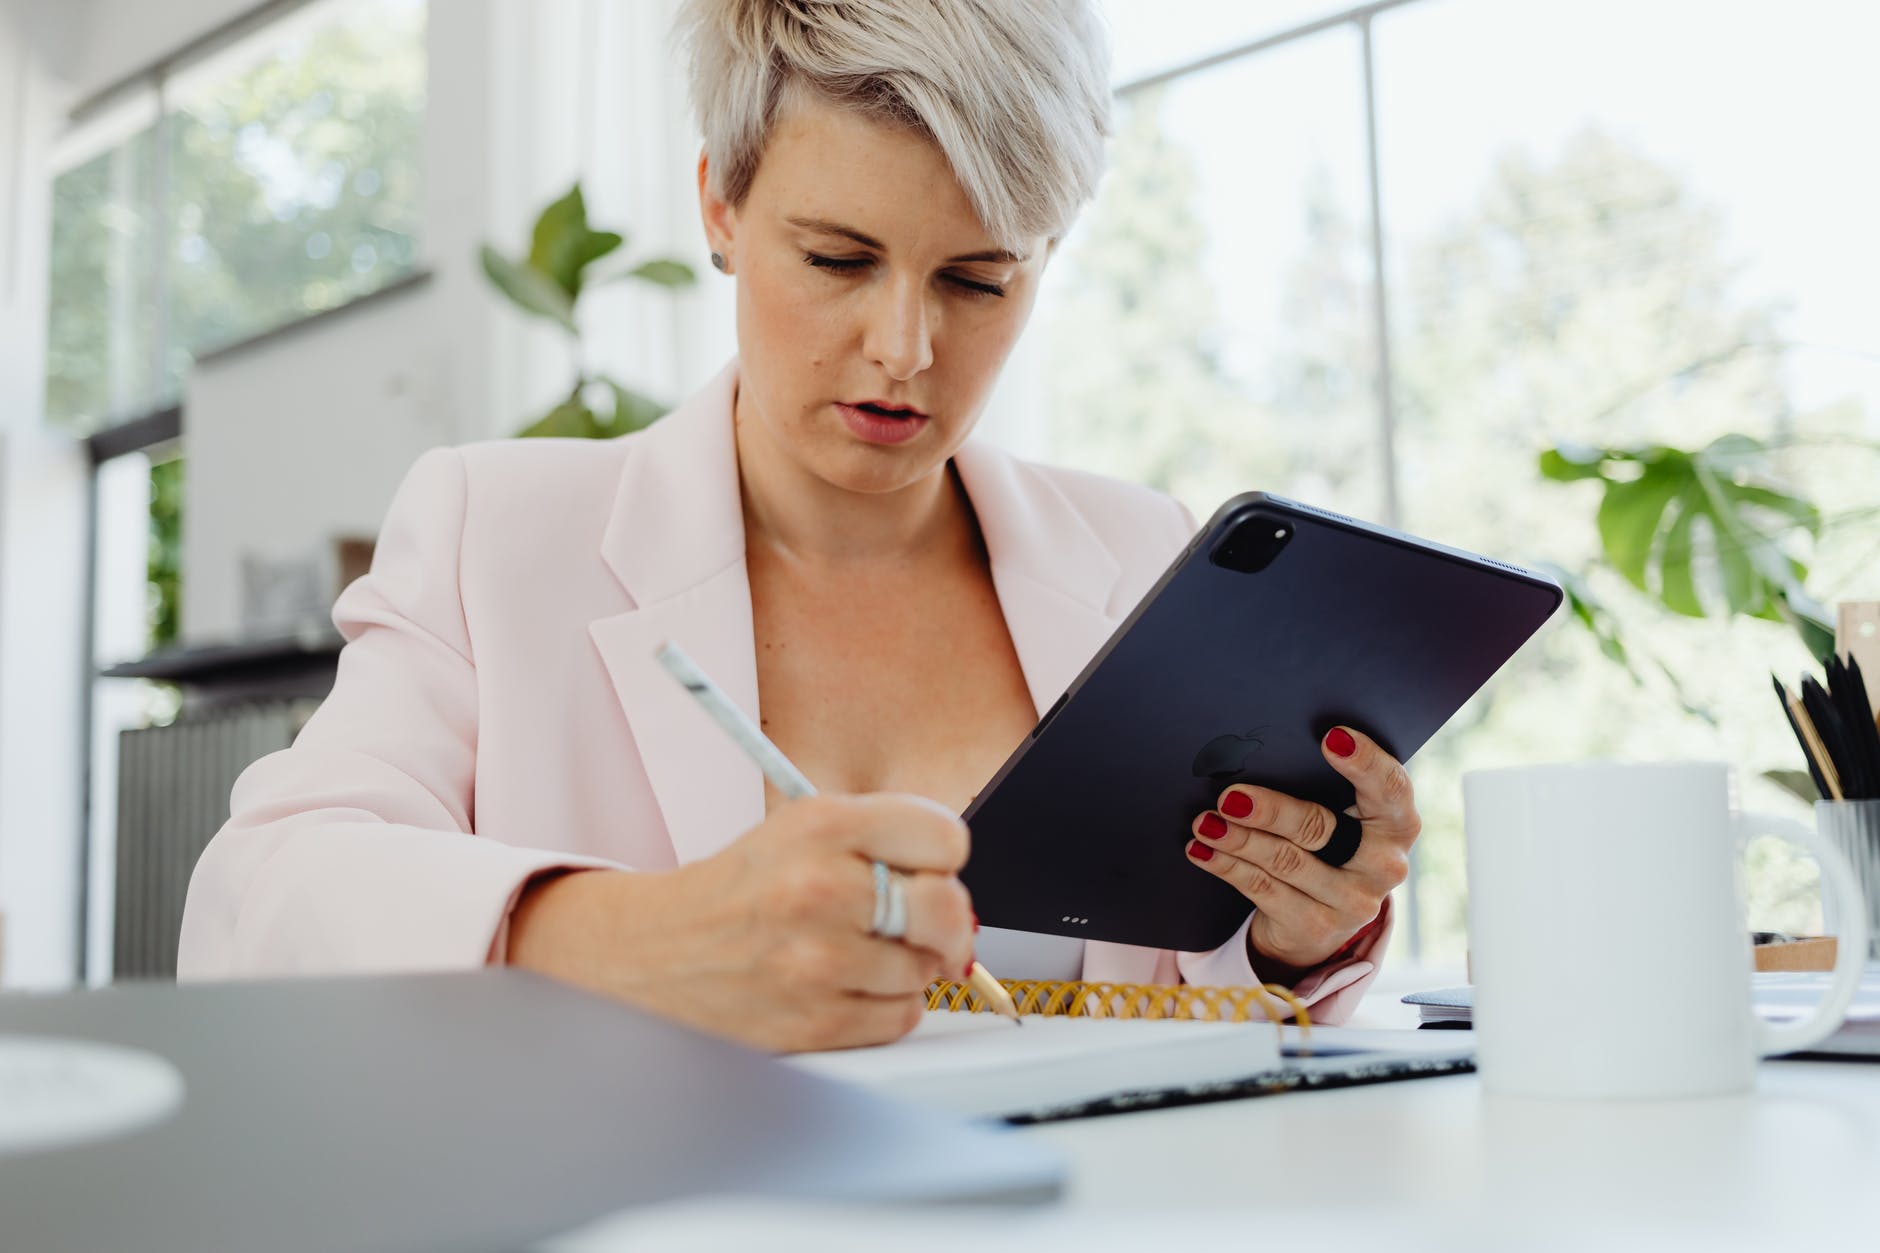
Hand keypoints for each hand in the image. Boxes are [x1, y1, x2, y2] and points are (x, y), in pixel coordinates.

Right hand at [507, 793, 974, 1051]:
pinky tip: (848, 985)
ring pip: (926, 968)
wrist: (658, 950)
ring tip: (857, 950)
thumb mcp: (804, 827)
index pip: (946, 838)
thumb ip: (886, 840)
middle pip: (948, 908)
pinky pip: (900, 1017)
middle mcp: (819, 888)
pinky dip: (887, 1005)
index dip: (943, 857)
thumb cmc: (743, 888)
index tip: (927, 867)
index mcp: (823, 826)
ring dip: (905, 965)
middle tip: (920, 921)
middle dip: (944, 919)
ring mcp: (816, 962)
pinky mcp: (814, 1022)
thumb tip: (961, 888)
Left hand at [1184, 725, 1416, 971]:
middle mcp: (1384, 865)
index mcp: (1397, 824)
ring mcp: (1352, 902)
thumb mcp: (1339, 816)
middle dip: (1270, 811)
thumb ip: (1319, 786)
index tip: (1331, 737)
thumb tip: (1255, 754)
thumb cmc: (1327, 844)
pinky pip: (1264, 890)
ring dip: (1238, 839)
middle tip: (1230, 797)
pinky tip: (1203, 850)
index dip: (1365, 761)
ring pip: (1285, 862)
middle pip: (1320, 828)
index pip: (1390, 788)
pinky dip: (1228, 865)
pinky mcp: (1318, 927)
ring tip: (1206, 822)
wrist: (1321, 917)